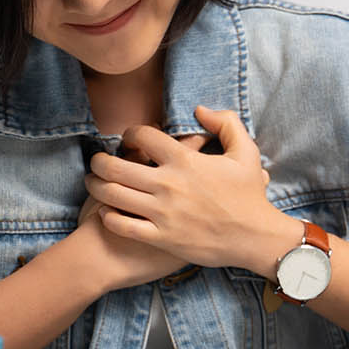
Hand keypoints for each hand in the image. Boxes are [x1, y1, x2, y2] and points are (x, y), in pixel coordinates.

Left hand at [84, 106, 286, 272]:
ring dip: (96, 186)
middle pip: (115, 166)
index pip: (142, 136)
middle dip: (99, 161)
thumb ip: (226, 123)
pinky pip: (122, 226)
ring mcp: (162, 213)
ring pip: (112, 195)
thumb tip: (200, 109)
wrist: (255, 237)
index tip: (128, 139)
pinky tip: (106, 212)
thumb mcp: (246, 152)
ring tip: (94, 183)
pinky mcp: (161, 238)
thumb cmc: (250, 195)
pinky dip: (108, 217)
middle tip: (97, 161)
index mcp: (185, 160)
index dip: (129, 133)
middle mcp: (168, 185)